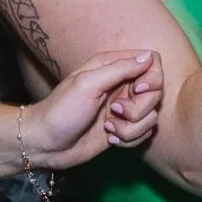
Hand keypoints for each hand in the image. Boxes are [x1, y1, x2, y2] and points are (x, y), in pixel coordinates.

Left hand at [22, 50, 161, 169]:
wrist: (46, 144)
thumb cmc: (61, 110)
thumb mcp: (88, 83)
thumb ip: (120, 68)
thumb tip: (149, 57)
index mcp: (112, 66)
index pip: (152, 62)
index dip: (151, 78)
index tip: (137, 90)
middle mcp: (121, 85)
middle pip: (156, 92)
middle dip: (140, 108)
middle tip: (116, 111)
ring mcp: (123, 109)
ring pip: (151, 117)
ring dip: (131, 127)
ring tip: (108, 128)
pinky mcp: (123, 129)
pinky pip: (143, 133)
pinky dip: (129, 139)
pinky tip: (109, 138)